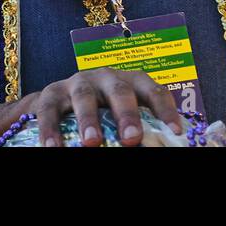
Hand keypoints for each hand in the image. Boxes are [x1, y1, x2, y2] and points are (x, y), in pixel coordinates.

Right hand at [0, 68, 181, 146]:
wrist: (57, 103)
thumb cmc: (100, 114)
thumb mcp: (120, 117)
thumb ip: (140, 127)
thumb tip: (164, 145)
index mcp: (131, 82)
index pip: (153, 92)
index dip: (165, 110)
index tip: (175, 131)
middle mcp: (106, 78)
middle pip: (120, 91)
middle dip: (127, 114)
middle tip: (133, 138)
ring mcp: (78, 83)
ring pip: (84, 97)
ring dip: (89, 120)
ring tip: (92, 143)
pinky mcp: (51, 93)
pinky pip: (50, 110)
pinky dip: (51, 129)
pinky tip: (53, 147)